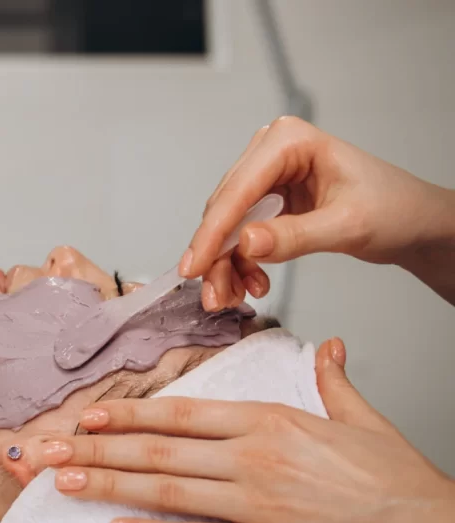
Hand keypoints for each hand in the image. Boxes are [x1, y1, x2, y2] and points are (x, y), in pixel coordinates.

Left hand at [22, 339, 454, 522]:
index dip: (130, 414)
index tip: (88, 414)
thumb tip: (331, 348)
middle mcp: (255, 457)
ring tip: (64, 481)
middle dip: (97, 449)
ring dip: (110, 486)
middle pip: (159, 450)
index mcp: (271, 420)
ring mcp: (259, 503)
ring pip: (168, 490)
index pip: (183, 413)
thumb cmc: (399, 480)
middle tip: (47, 451)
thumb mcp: (363, 419)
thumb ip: (334, 381)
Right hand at [180, 116, 454, 309]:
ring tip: (234, 297)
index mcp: (289, 141)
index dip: (212, 234)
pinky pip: (240, 233)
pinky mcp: (269, 199)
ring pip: (227, 226)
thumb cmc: (395, 210)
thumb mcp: (347, 225)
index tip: (193, 268)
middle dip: (216, 256)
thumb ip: (294, 236)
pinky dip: (240, 262)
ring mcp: (267, 176)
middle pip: (225, 209)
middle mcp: (270, 152)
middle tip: (215, 296)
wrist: (414, 223)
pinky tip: (253, 283)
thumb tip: (245, 243)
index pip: (238, 191)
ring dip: (225, 264)